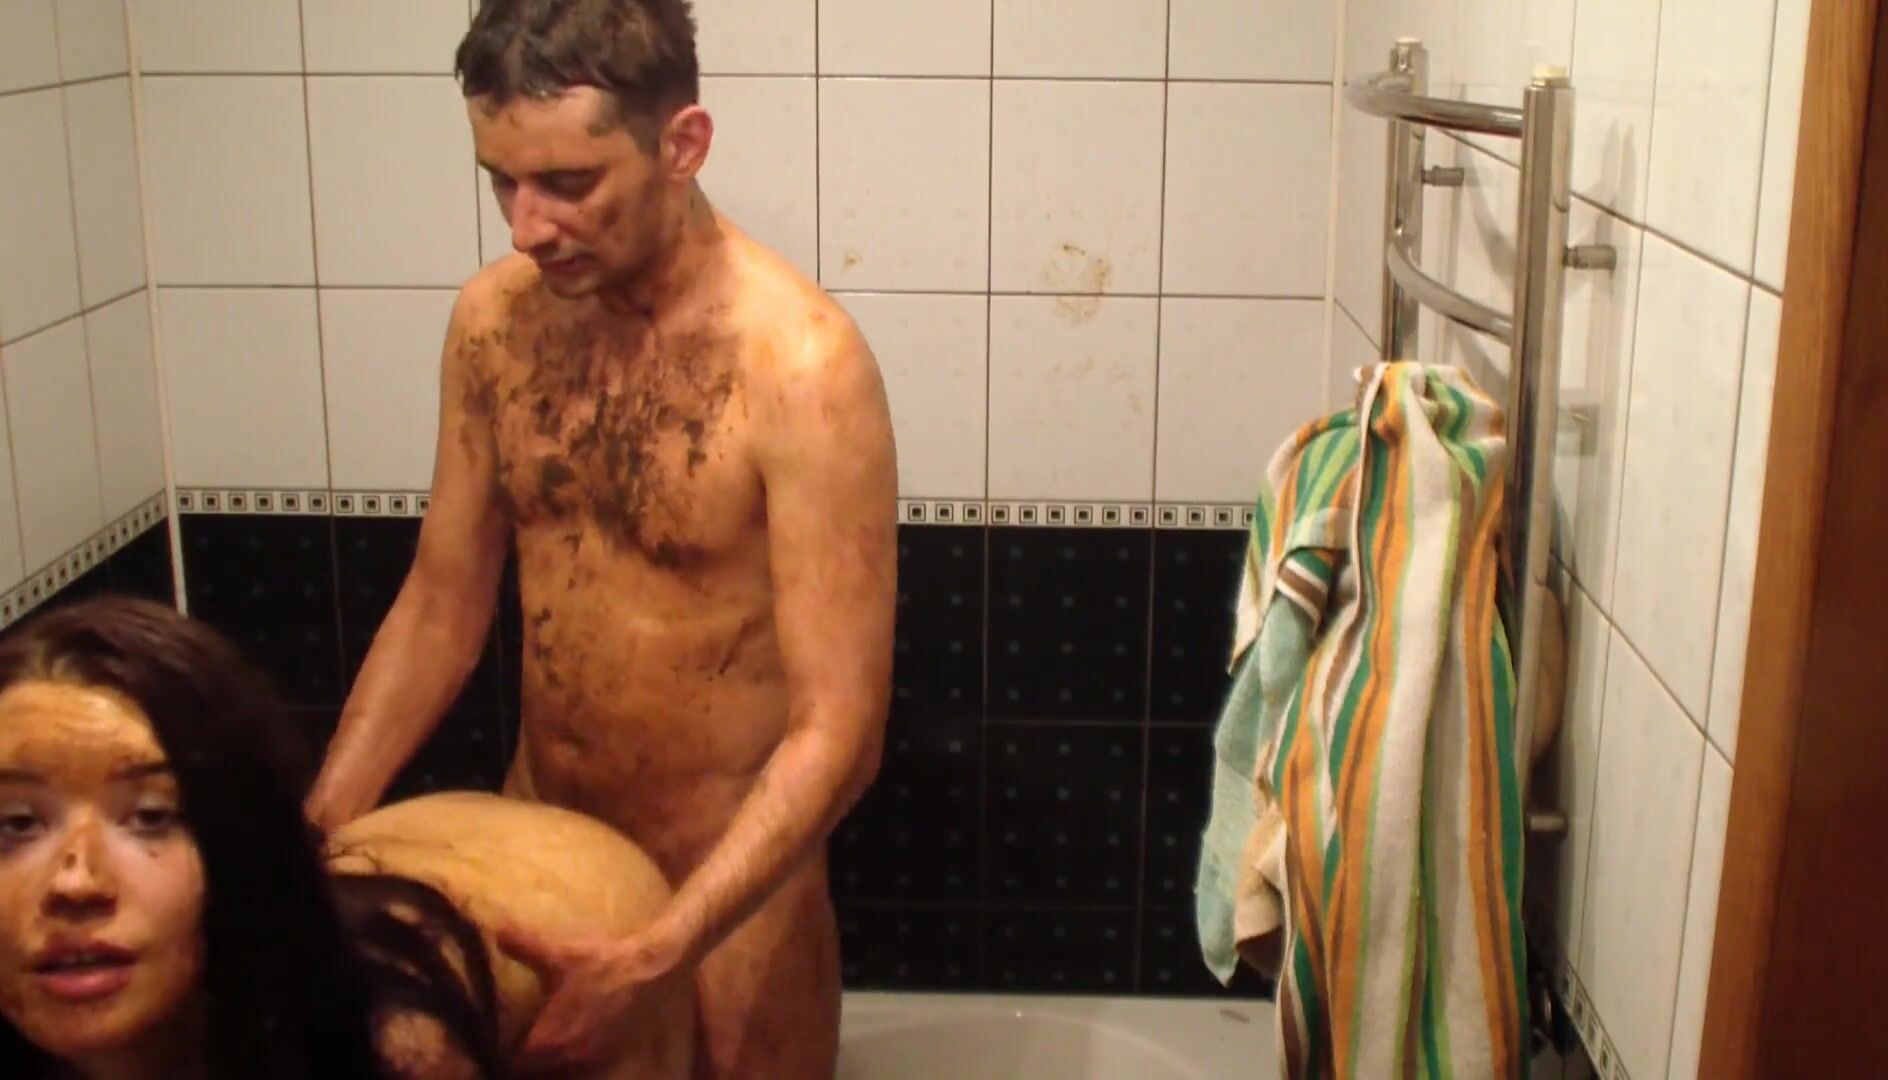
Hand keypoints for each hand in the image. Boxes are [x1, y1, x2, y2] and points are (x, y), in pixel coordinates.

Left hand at [498, 921, 689, 1072]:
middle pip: (537, 1070)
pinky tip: (576, 1038)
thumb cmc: (601, 963)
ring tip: (548, 1040)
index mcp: (546, 1039)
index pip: (515, 1064)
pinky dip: (576, 1056)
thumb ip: (524, 944)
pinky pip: (585, 1064)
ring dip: (552, 1060)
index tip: (501, 1045)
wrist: (651, 969)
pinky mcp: (613, 1054)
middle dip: (529, 1058)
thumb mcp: (559, 953)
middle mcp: (567, 1056)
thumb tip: (497, 930)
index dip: (506, 1055)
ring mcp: (592, 1058)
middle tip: (523, 1039)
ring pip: (562, 1069)